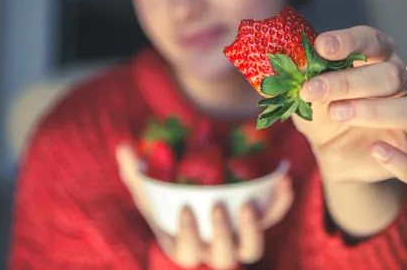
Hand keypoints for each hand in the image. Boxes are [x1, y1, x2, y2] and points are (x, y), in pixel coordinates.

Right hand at [116, 145, 293, 268]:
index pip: (187, 252)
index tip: (185, 210)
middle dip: (222, 235)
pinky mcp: (260, 221)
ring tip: (248, 205)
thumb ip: (134, 173)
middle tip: (218, 206)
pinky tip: (282, 178)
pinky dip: (281, 201)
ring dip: (254, 229)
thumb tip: (123, 148)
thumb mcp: (148, 188)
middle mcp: (215, 249)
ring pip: (252, 249)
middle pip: (225, 257)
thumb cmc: (167, 200)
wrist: (198, 196)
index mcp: (186, 246)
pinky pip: (274, 216)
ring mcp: (239, 238)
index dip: (188, 236)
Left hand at [293, 26, 406, 186]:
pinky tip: (377, 152)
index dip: (349, 41)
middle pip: (393, 75)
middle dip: (351, 82)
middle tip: (315, 91)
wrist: (332, 152)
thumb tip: (289, 63)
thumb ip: (303, 77)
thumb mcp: (307, 93)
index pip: (372, 41)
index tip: (320, 47)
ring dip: (379, 112)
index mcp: (378, 60)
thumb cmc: (323, 109)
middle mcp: (402, 85)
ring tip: (338, 114)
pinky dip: (403, 161)